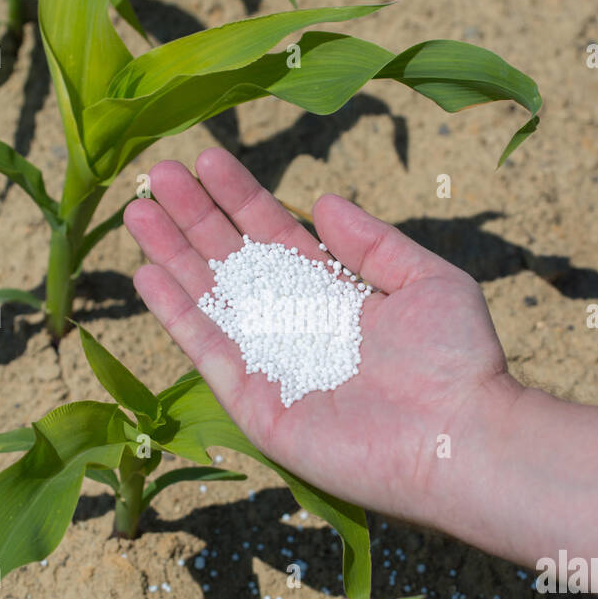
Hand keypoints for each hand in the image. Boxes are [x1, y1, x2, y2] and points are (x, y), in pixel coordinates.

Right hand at [124, 147, 522, 525]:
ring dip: (172, 255)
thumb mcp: (425, 281)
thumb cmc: (456, 362)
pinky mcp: (256, 406)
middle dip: (195, 217)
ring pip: (210, 299)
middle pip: (232, 261)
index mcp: (335, 295)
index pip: (273, 236)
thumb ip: (371, 242)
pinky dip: (177, 314)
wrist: (459, 440)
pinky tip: (147, 273)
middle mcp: (297, 326)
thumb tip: (323, 200)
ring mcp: (273, 366)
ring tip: (138, 209)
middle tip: (155, 172)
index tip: (204, 158)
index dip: (239, 197)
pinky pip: (208, 353)